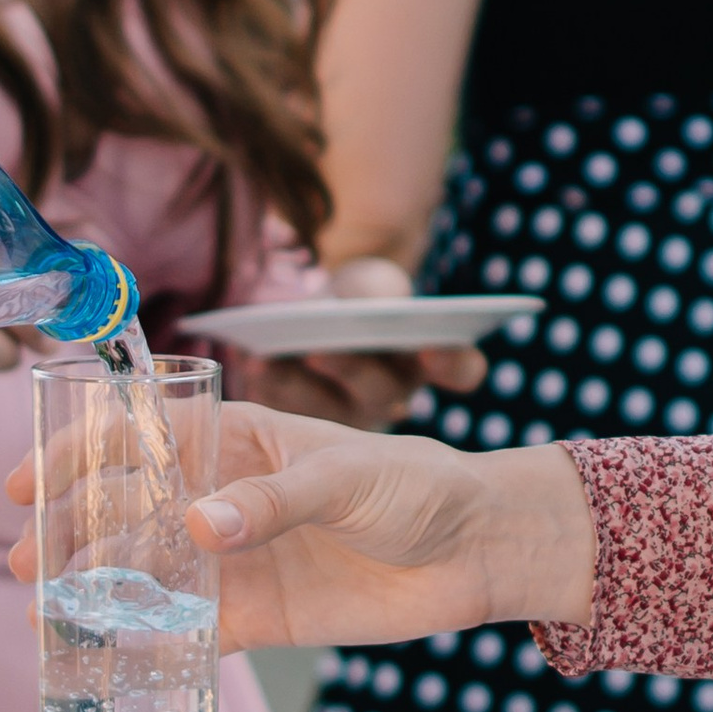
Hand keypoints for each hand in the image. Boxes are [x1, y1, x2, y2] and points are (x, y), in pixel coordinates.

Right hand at [7, 403, 597, 654]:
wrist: (477, 549)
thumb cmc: (417, 484)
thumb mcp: (348, 478)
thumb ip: (275, 501)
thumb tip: (198, 526)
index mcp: (240, 440)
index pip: (142, 438)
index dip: (80, 453)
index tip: (27, 480)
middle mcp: (226, 498)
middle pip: (129, 510)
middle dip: (71, 530)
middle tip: (25, 560)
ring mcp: (237, 558)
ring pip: (147, 572)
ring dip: (95, 587)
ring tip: (45, 608)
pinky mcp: (259, 615)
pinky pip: (190, 630)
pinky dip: (149, 642)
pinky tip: (104, 655)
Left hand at [249, 256, 490, 431]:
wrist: (315, 312)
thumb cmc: (353, 296)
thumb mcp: (368, 282)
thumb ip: (376, 291)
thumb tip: (372, 308)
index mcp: (430, 359)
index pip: (462, 369)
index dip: (451, 362)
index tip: (430, 344)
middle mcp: (395, 396)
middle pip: (383, 392)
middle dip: (351, 369)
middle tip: (320, 348)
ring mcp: (350, 416)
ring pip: (328, 409)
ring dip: (299, 384)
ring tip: (269, 356)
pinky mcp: (307, 428)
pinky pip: (287, 411)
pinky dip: (268, 383)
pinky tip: (250, 358)